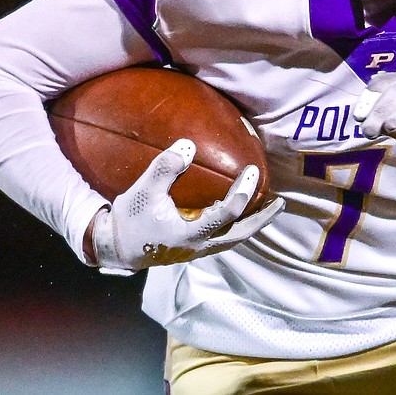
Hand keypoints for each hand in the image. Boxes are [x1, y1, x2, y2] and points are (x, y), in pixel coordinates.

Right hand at [90, 139, 284, 274]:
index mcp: (190, 234)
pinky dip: (237, 226)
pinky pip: (223, 238)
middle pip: (240, 235)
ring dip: (252, 224)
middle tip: (280, 203)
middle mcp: (199, 246)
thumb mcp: (144, 191)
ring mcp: (197, 250)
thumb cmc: (130, 219)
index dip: (242, 192)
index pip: (226, 214)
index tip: (252, 171)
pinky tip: (241, 214)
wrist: (115, 247)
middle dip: (261, 219)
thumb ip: (166, 168)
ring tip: (268, 208)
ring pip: (234, 240)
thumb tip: (189, 144)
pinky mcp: (193, 249)